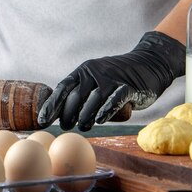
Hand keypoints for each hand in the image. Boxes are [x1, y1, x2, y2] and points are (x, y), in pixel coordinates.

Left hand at [37, 31, 185, 130]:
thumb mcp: (95, 81)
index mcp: (83, 71)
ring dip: (86, 115)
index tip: (42, 120)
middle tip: (65, 126)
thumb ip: (81, 96)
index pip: (63, 88)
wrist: (148, 64)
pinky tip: (99, 120)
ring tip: (82, 126)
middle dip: (68, 113)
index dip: (52, 105)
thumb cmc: (117, 79)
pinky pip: (115, 98)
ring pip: (94, 99)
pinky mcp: (129, 86)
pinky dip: (106, 109)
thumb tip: (59, 116)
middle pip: (76, 95)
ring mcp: (112, 78)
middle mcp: (94, 73)